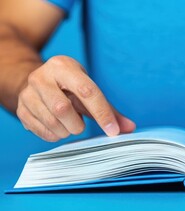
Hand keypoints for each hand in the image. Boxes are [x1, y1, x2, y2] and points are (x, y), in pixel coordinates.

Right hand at [16, 55, 135, 141]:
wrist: (36, 82)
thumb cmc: (70, 87)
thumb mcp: (89, 91)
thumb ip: (110, 110)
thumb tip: (130, 128)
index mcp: (64, 67)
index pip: (87, 91)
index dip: (102, 114)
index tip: (113, 132)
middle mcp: (42, 77)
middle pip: (63, 109)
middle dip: (78, 125)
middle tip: (81, 125)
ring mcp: (28, 93)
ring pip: (51, 122)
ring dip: (67, 131)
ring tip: (70, 125)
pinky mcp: (21, 109)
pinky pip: (42, 131)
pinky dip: (55, 136)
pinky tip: (58, 128)